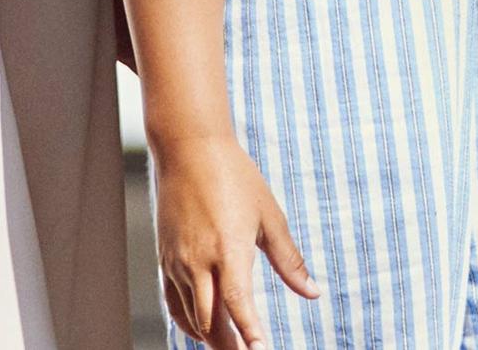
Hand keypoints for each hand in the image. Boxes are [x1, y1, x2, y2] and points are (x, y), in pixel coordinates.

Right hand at [152, 129, 317, 349]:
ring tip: (232, 347)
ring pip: (191, 317)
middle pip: (210, 321)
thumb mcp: (269, 215)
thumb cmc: (234, 176)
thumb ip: (289, 260)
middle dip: (230, 347)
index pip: (238, 303)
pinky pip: (174, 303)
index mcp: (228, 248)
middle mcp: (199, 260)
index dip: (250, 332)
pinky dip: (189, 323)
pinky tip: (204, 329)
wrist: (188, 148)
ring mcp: (178, 261)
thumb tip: (313, 292)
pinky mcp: (165, 258)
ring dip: (211, 338)